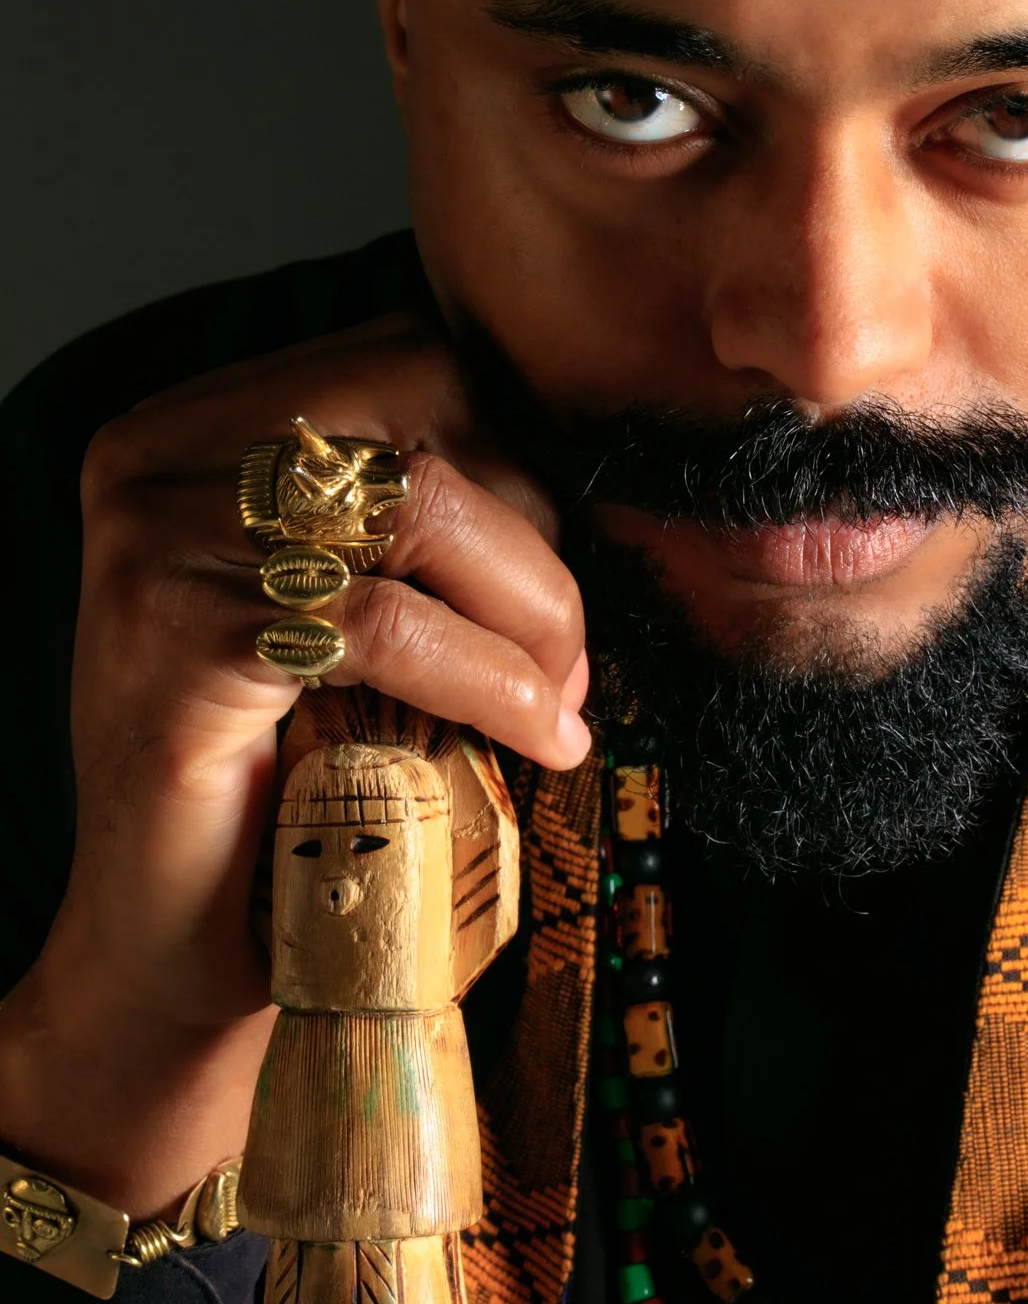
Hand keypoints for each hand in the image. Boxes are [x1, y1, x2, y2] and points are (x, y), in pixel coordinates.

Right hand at [0, 313, 588, 1213]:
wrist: (173, 945)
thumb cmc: (283, 772)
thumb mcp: (345, 609)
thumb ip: (421, 522)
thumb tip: (598, 485)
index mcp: (191, 429)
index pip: (405, 357)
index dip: (515, 452)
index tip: (561, 565)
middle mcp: (154, 461)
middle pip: (419, 404)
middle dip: (534, 530)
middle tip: (569, 651)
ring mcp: (155, 545)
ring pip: (417, 502)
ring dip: (532, 608)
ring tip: (561, 698)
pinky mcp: (178, 645)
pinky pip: (386, 624)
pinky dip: (492, 678)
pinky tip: (537, 736)